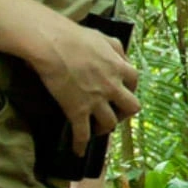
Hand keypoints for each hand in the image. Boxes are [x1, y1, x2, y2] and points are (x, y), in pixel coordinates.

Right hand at [29, 16, 139, 153]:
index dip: (130, 88)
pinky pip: (82, 134)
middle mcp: (112, 87)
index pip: (134, 81)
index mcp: (119, 68)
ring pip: (110, 123)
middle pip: (132, 108)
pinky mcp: (77, 110)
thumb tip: (121, 56)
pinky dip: (80, 145)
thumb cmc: (74, 36)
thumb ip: (116, 48)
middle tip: (115, 113)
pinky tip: (78, 151)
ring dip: (104, 128)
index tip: (122, 91)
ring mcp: (96, 100)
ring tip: (97, 129)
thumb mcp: (103, 37)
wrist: (52, 44)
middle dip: (125, 113)